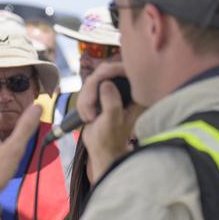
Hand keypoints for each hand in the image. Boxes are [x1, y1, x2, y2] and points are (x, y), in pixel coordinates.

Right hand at [74, 60, 142, 181]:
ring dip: (85, 99)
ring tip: (88, 117)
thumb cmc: (110, 139)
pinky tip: (87, 116)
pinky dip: (83, 102)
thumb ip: (112, 102)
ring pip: (92, 81)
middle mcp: (125, 90)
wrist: (101, 150)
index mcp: (136, 94)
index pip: (125, 69)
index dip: (110, 71)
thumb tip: (106, 83)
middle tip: (89, 106)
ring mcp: (112, 92)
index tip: (98, 80)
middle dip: (92, 89)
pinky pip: (87, 90)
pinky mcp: (101, 96)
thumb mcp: (112, 121)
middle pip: (104, 71)